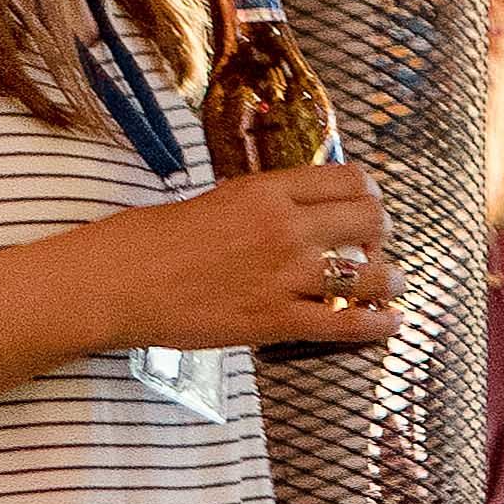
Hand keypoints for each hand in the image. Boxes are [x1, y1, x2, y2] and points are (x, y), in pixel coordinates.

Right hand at [108, 168, 395, 353]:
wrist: (112, 284)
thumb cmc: (147, 241)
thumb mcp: (213, 201)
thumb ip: (260, 205)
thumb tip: (292, 209)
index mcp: (266, 192)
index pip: (349, 179)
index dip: (368, 194)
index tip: (365, 207)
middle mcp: (285, 228)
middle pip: (371, 220)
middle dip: (381, 232)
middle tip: (373, 246)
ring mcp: (284, 276)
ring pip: (371, 275)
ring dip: (390, 280)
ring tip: (391, 284)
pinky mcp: (276, 320)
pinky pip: (347, 324)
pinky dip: (378, 324)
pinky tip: (391, 321)